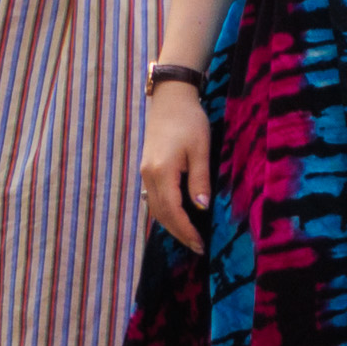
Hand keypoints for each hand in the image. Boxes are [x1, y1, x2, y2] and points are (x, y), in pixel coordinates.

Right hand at [140, 87, 210, 246]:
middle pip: (160, 214)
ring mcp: (145, 172)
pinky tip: (177, 216)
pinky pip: (153, 198)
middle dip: (178, 232)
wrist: (170, 98)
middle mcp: (148, 175)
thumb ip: (199, 179)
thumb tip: (201, 207)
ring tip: (189, 236)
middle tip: (197, 247)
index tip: (200, 244)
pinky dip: (165, 212)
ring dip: (170, 224)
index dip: (185, 230)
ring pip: (154, 208)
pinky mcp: (147, 168)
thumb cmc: (189, 120)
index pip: (172, 210)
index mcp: (162, 172)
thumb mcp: (200, 149)